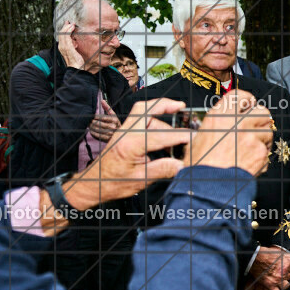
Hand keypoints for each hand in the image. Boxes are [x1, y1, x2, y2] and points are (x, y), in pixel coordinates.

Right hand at [57, 22, 85, 70]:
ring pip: (63, 33)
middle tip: (70, 22)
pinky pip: (67, 36)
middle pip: (61, 33)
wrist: (76, 67)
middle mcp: (61, 46)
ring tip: (72, 24)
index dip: (64, 29)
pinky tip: (72, 28)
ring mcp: (64, 47)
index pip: (61, 36)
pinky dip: (69, 31)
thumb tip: (74, 41)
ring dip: (68, 27)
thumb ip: (72, 46)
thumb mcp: (73, 52)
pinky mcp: (67, 47)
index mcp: (62, 47)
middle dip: (65, 26)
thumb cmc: (76, 61)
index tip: (68, 24)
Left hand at [65, 98, 192, 209]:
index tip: (195, 139)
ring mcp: (123, 131)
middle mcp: (126, 133)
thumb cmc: (112, 183)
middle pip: (146, 108)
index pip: (162, 135)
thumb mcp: (141, 180)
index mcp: (130, 144)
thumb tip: (183, 164)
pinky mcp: (124, 134)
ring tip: (177, 132)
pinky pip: (140, 120)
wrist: (94, 184)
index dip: (181, 136)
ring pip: (144, 114)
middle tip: (182, 106)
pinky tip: (165, 135)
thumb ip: (163, 169)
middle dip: (165, 104)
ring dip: (162, 118)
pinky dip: (154, 121)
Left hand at [89, 100, 120, 141]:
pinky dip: (93, 133)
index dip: (96, 117)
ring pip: (98, 129)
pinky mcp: (108, 139)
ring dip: (92, 127)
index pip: (102, 117)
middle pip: (99, 124)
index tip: (92, 116)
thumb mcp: (113, 115)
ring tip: (89, 125)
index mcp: (115, 120)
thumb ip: (107, 108)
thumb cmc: (115, 123)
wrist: (120, 134)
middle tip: (88, 120)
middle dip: (92, 122)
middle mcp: (114, 127)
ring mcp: (111, 134)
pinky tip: (91, 130)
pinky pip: (98, 135)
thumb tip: (102, 100)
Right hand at [186, 90, 273, 174]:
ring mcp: (252, 137)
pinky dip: (262, 155)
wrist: (209, 186)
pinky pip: (268, 150)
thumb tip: (219, 127)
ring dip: (262, 137)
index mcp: (221, 116)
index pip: (241, 96)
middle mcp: (239, 123)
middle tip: (254, 126)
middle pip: (262, 111)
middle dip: (260, 118)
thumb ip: (214, 128)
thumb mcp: (198, 139)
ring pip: (268, 130)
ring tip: (251, 147)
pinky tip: (251, 161)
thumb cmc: (200, 166)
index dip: (246, 100)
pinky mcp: (262, 153)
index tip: (247, 105)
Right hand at [243, 246, 289, 289]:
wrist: (254, 258)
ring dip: (284, 284)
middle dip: (286, 275)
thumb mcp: (279, 253)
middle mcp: (283, 273)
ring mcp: (277, 280)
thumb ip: (288, 257)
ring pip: (285, 285)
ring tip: (281, 283)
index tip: (286, 269)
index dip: (289, 269)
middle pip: (289, 277)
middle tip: (281, 274)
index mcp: (286, 264)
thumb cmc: (265, 254)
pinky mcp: (270, 285)